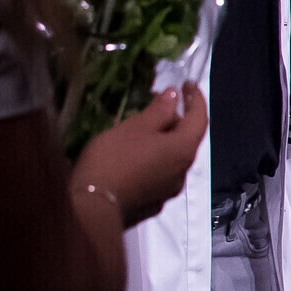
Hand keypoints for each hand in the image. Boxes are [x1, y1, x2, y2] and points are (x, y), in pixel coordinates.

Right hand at [71, 83, 207, 226]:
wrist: (91, 207)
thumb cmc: (113, 159)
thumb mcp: (135, 128)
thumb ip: (159, 111)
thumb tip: (175, 95)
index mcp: (183, 150)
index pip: (200, 118)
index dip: (196, 98)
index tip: (188, 84)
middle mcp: (183, 172)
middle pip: (187, 140)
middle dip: (178, 121)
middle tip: (161, 107)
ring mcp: (168, 190)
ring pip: (173, 159)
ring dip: (165, 142)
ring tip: (146, 130)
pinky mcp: (152, 203)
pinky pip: (159, 175)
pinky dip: (154, 161)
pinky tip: (137, 157)